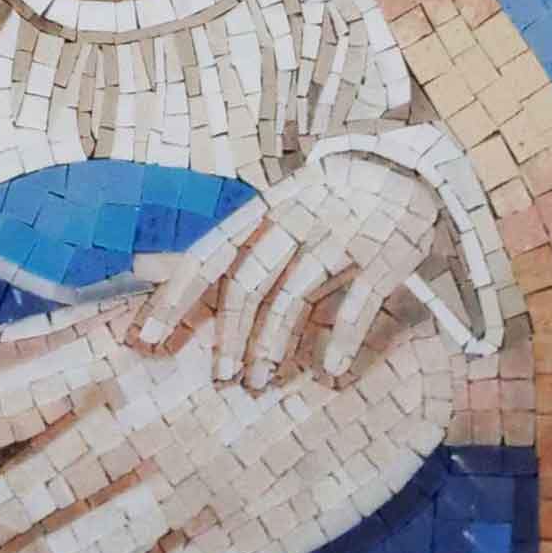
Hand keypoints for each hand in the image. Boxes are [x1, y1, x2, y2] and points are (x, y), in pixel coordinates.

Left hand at [133, 149, 447, 389]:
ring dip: (271, 345)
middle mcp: (297, 218)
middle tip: (221, 376)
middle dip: (229, 333)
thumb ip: (231, 243)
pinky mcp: (383, 256)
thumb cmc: (325, 200)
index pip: (210, 251)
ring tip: (258, 383)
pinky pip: (358, 304)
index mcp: (266, 208)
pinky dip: (343, 339)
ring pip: (294, 295)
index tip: (148, 337)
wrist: (403, 169)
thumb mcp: (276, 209)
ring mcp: (340, 236)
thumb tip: (151, 267)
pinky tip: (330, 370)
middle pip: (249, 279)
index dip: (177, 295)